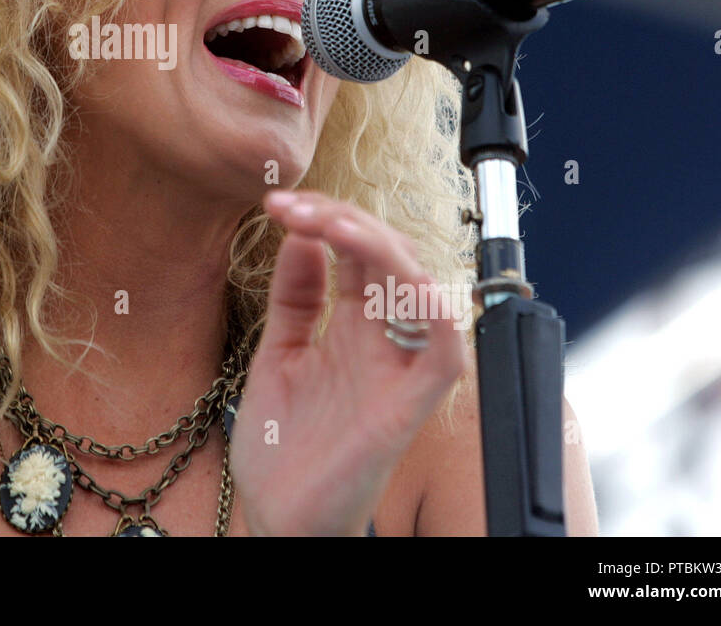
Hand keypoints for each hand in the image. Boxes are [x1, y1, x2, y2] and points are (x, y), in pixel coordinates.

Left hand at [230, 190, 467, 536]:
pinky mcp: (407, 408)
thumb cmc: (282, 447)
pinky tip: (395, 277)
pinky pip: (443, 354)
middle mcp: (380, 343)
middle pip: (388, 258)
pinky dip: (433, 311)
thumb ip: (295, 298)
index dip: (325, 218)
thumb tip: (300, 236)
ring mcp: (396, 372)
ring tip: (329, 223)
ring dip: (380, 246)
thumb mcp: (278, 354)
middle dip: (344, 219)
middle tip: (293, 206)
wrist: (277, 517)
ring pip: (418, 289)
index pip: (357, 252)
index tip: (277, 204)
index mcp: (350, 328)